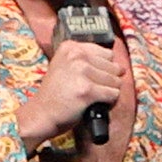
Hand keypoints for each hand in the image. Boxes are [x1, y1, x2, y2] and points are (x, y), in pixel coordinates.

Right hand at [10, 34, 129, 152]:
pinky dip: (108, 101)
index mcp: (70, 47)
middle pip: (114, 67)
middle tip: (91, 89)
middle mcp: (76, 55)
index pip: (108, 54)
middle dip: (108, 80)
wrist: (41, 114)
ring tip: (91, 95)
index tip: (91, 76)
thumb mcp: (66, 66)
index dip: (104, 68)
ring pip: (116, 81)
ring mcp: (81, 72)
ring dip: (108, 91)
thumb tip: (121, 67)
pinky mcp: (87, 90)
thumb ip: (88, 60)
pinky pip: (113, 94)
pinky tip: (94, 102)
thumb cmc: (56, 93)